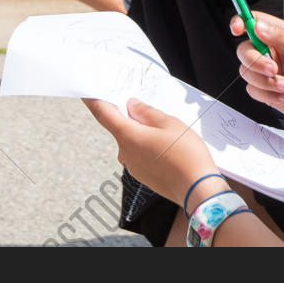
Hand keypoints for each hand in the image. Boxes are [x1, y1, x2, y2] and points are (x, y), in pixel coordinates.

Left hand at [83, 97, 215, 205]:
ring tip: (169, 133)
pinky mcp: (142, 175)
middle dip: (132, 117)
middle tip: (151, 109)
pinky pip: (140, 153)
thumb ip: (147, 112)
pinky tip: (169, 147)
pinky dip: (148, 146)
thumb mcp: (170, 123)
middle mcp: (125, 153)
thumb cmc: (185, 154)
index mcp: (128, 137)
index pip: (104, 114)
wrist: (197, 189)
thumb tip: (131, 106)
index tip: (86, 93)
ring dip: (143, 133)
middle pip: (122, 127)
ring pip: (133, 141)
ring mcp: (133, 167)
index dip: (94, 101)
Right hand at [234, 11, 283, 135]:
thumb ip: (281, 38)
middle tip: (273, 68)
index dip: (242, 22)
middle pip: (245, 49)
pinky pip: (252, 90)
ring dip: (264, 81)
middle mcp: (274, 52)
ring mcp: (270, 72)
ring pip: (246, 71)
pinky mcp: (268, 91)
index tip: (237, 29)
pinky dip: (266, 94)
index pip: (256, 22)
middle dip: (255, 61)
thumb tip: (258, 26)